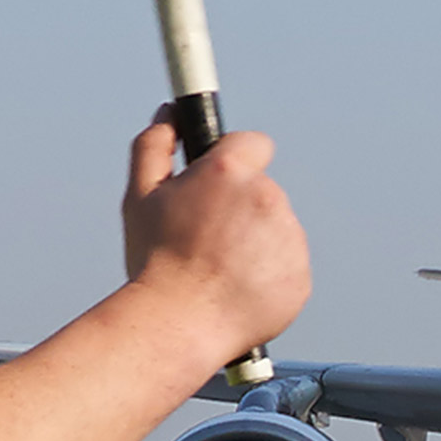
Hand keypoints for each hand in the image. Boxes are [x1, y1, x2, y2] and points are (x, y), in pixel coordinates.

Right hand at [117, 114, 308, 363]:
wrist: (178, 325)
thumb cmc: (155, 262)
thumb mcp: (140, 197)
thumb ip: (155, 145)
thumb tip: (170, 114)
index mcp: (230, 173)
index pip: (254, 143)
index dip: (235, 160)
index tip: (220, 182)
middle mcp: (268, 199)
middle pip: (262, 191)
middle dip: (239, 209)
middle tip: (207, 240)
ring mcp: (289, 239)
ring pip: (275, 230)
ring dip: (255, 244)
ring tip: (219, 272)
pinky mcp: (300, 276)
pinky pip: (287, 267)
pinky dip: (268, 276)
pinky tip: (237, 291)